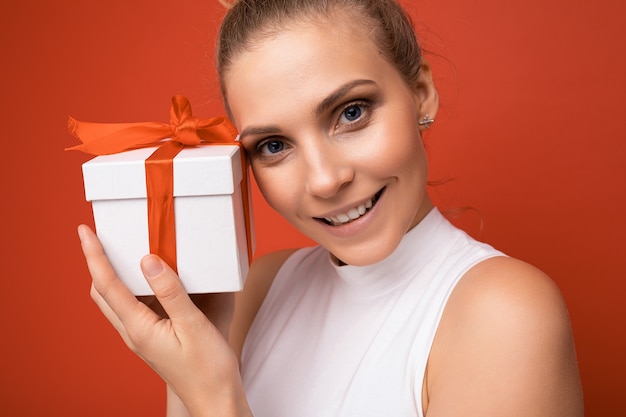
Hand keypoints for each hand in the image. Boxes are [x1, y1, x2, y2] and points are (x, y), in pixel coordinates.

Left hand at [78, 225, 250, 416]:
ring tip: (119, 251)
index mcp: (139, 328)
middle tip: (97, 238)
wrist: (215, 398)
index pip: (108, 284)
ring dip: (109, 275)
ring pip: (114, 301)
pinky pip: (132, 307)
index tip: (85, 232)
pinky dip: (129, 287)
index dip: (94, 256)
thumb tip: (148, 260)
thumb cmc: (208, 367)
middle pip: (101, 293)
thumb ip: (170, 292)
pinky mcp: (152, 338)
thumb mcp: (193, 324)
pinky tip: (146, 278)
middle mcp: (133, 332)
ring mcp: (141, 337)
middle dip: (95, 263)